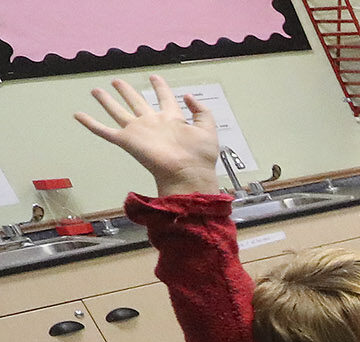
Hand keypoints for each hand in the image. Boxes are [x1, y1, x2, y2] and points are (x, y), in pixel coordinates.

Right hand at [74, 75, 221, 197]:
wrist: (188, 173)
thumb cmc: (200, 156)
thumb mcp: (208, 128)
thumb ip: (201, 110)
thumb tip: (188, 95)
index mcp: (172, 119)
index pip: (165, 98)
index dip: (160, 87)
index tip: (154, 77)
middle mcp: (153, 123)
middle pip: (136, 102)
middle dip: (127, 91)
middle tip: (117, 81)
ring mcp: (139, 131)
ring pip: (118, 112)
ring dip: (107, 101)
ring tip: (96, 90)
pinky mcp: (127, 141)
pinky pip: (104, 131)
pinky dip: (90, 123)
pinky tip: (78, 114)